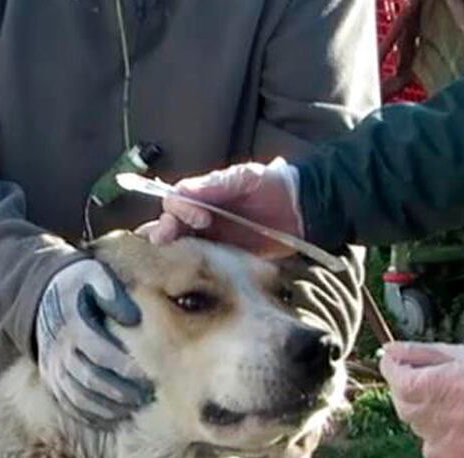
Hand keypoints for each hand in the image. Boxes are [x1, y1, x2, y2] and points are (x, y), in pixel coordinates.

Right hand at [34, 259, 148, 423]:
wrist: (42, 295)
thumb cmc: (78, 285)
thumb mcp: (93, 275)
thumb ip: (113, 292)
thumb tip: (133, 317)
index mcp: (72, 325)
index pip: (99, 351)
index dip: (122, 366)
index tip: (146, 375)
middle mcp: (60, 349)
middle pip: (90, 378)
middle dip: (119, 391)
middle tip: (145, 396)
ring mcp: (53, 367)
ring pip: (79, 395)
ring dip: (106, 405)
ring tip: (133, 408)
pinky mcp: (51, 379)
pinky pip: (69, 403)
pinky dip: (90, 413)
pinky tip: (112, 417)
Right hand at [147, 158, 302, 253]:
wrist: (301, 209)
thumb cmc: (271, 186)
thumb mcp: (243, 178)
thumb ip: (213, 185)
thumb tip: (182, 192)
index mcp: (202, 196)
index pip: (175, 202)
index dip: (178, 211)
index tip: (198, 218)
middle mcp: (201, 218)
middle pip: (171, 226)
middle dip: (163, 233)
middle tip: (164, 240)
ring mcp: (212, 239)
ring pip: (181, 246)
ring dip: (171, 252)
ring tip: (167, 258)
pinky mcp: (224, 259)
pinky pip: (203, 265)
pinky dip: (192, 268)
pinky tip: (187, 272)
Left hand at [379, 341, 463, 457]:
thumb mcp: (460, 353)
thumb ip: (420, 353)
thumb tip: (387, 350)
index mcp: (453, 382)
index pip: (403, 382)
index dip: (392, 371)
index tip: (391, 363)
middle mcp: (453, 413)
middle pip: (404, 406)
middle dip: (405, 391)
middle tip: (420, 381)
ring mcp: (457, 439)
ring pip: (417, 427)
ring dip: (422, 413)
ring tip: (446, 402)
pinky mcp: (462, 457)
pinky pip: (430, 449)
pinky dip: (433, 437)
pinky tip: (453, 424)